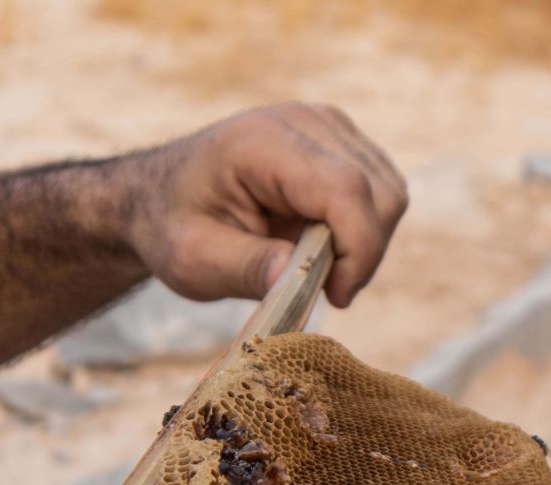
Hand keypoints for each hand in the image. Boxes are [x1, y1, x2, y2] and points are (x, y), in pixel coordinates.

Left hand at [121, 102, 407, 307]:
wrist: (161, 198)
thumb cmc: (174, 228)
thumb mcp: (195, 260)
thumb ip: (245, 268)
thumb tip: (294, 281)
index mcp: (263, 143)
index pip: (345, 189)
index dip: (358, 250)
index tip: (336, 296)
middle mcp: (305, 122)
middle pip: (380, 193)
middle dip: (362, 254)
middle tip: (322, 291)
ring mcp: (328, 127)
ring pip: (389, 194)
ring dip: (364, 245)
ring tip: (317, 271)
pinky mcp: (340, 142)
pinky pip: (380, 193)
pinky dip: (362, 232)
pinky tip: (322, 248)